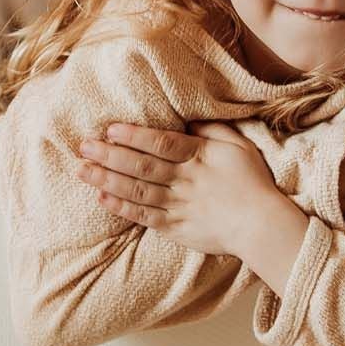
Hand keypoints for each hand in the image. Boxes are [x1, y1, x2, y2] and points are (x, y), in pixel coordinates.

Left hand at [76, 120, 304, 276]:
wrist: (262, 226)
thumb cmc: (252, 182)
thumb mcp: (238, 146)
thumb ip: (211, 130)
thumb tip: (187, 118)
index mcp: (199, 157)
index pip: (161, 143)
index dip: (134, 136)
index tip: (110, 129)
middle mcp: (185, 180)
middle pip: (142, 166)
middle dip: (110, 155)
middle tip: (84, 146)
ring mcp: (179, 206)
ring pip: (137, 191)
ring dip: (107, 180)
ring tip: (83, 170)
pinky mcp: (175, 227)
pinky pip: (144, 216)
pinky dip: (123, 207)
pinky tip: (102, 197)